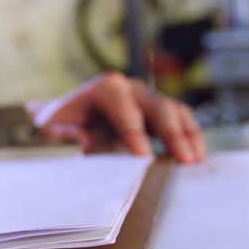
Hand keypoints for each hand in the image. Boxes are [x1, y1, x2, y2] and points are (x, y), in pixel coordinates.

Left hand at [32, 72, 205, 163]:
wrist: (69, 117)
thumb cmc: (61, 123)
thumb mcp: (52, 127)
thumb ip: (63, 133)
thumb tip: (82, 139)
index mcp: (106, 88)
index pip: (125, 108)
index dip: (135, 133)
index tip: (143, 157)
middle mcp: (131, 88)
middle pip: (157, 106)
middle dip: (171, 134)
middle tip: (182, 160)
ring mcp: (148, 98)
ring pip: (175, 111)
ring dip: (187, 135)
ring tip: (194, 160)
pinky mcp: (159, 112)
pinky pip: (181, 120)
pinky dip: (190, 137)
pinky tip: (196, 156)